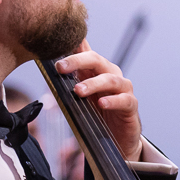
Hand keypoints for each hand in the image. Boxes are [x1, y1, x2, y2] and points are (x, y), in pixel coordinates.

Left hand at [57, 42, 141, 160]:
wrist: (118, 136)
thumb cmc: (97, 113)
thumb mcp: (79, 96)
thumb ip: (68, 82)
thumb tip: (48, 71)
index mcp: (95, 70)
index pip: (84, 51)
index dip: (73, 43)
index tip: (56, 42)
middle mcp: (110, 74)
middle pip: (96, 60)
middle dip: (77, 61)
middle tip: (61, 67)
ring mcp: (123, 88)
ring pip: (110, 79)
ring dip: (93, 83)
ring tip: (78, 91)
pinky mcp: (131, 105)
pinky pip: (124, 100)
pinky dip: (113, 101)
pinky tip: (102, 104)